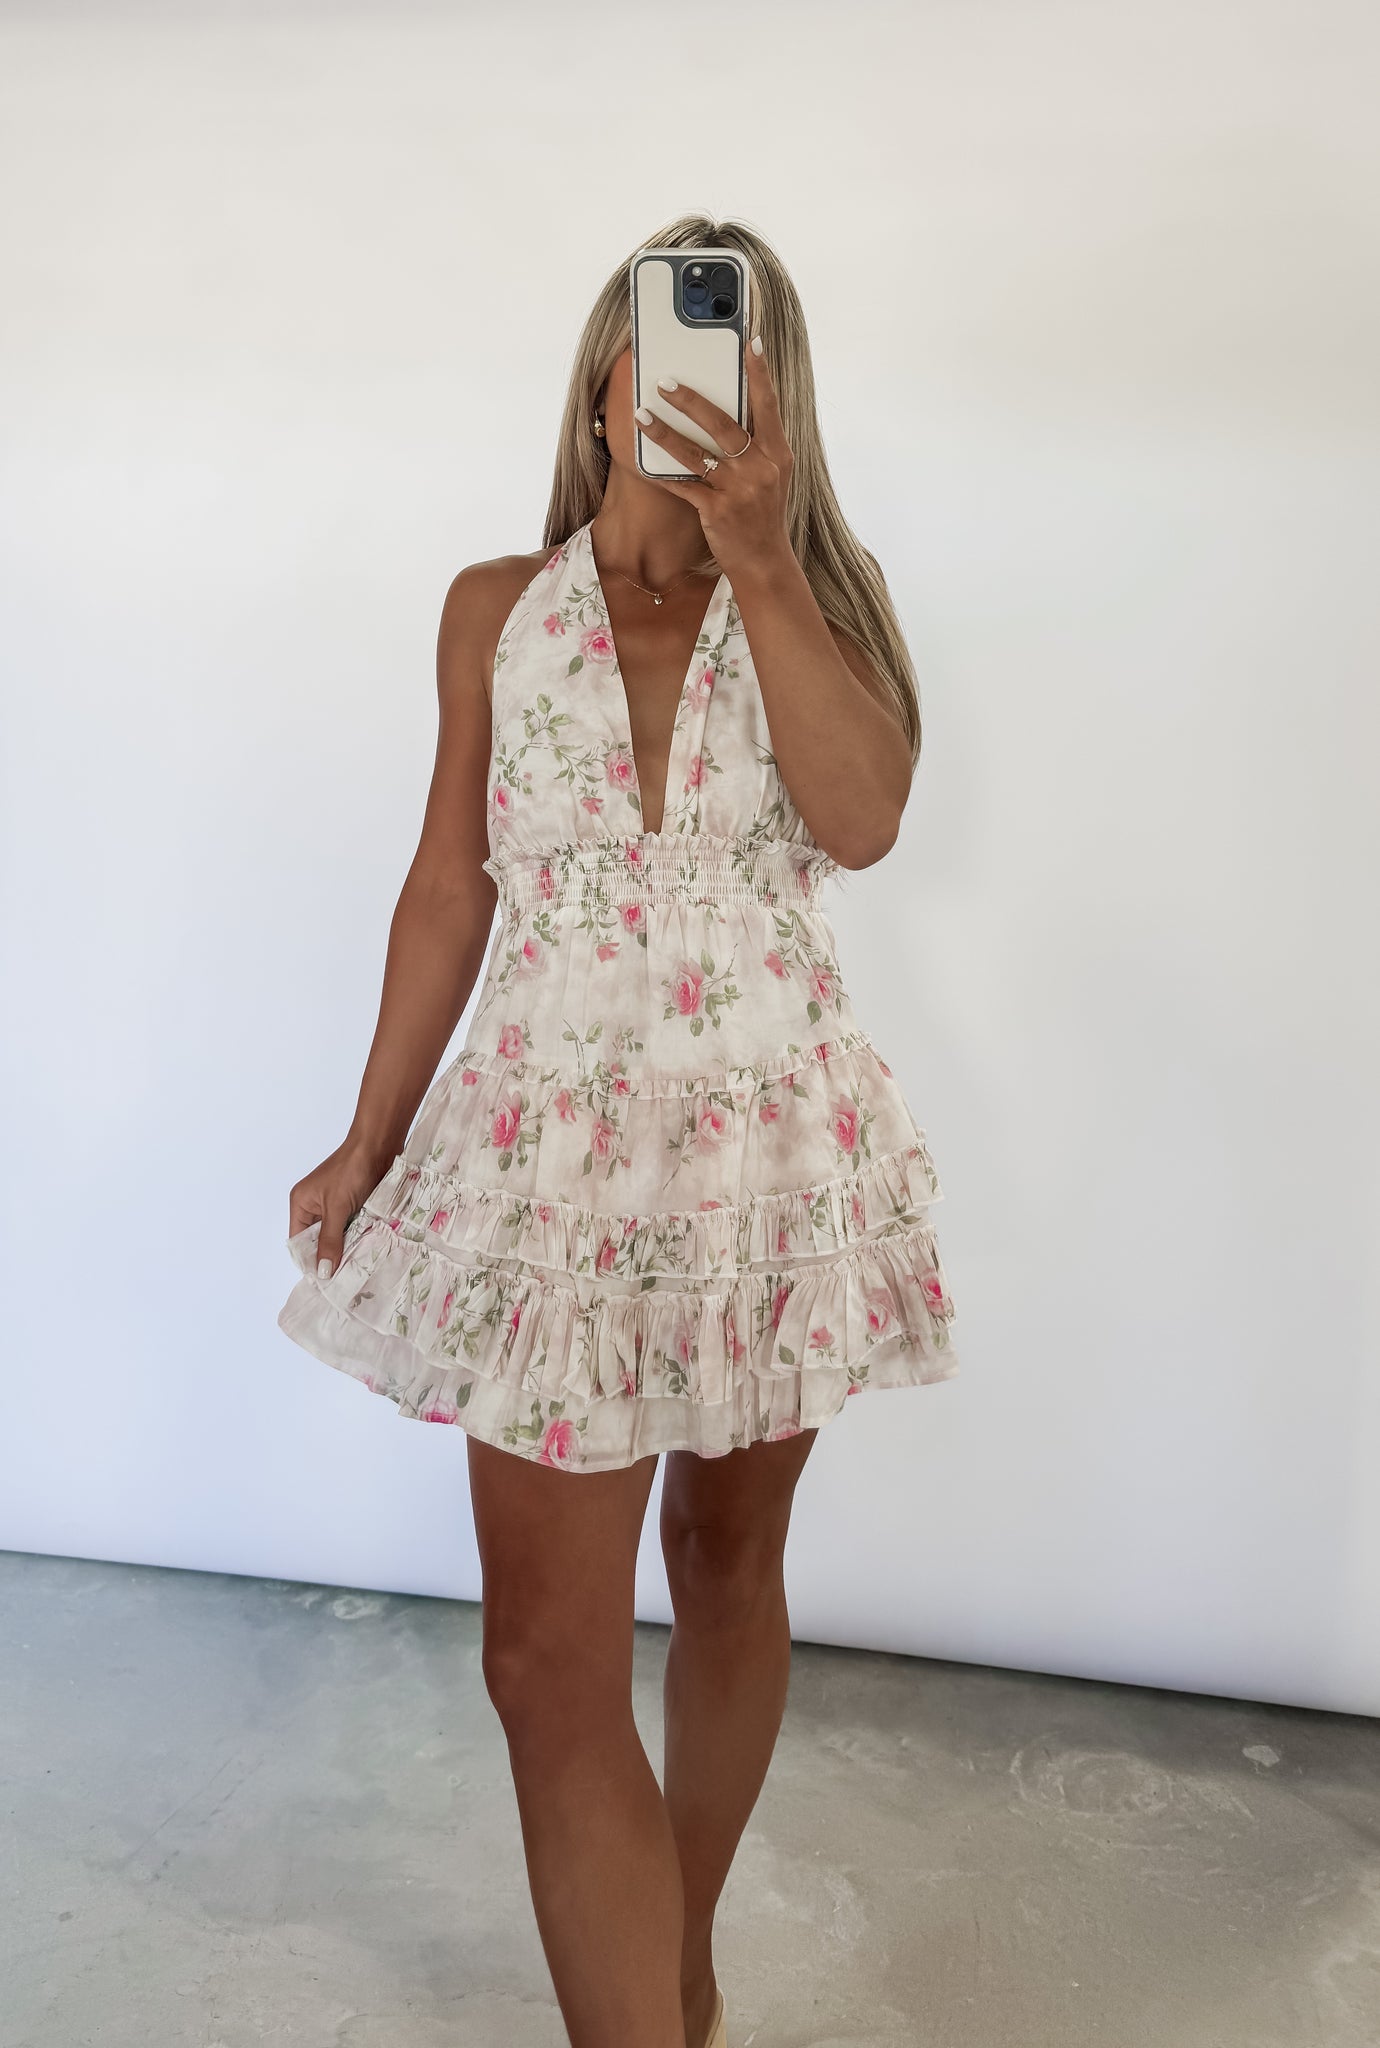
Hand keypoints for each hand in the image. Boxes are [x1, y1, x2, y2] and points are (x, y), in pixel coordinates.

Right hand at [288, 1134, 395, 1279]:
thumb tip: (322, 1272)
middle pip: (318, 1241)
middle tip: (342, 1280)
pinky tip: (365, 1252)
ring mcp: (335, 1207)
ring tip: (355, 1269)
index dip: (309, 1260)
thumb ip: (330, 1240)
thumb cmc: (352, 1170)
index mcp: (301, 1204)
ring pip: (337, 1237)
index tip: (323, 1282)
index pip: (299, 1241)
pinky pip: (351, 1229)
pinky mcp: (353, 1206)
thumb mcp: (337, 1208)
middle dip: (329, 1257)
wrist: (378, 1145)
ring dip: (345, 1248)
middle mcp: (314, 1207)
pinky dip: (357, 1238)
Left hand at [634, 339, 793, 580]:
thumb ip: (757, 442)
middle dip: (692, 400)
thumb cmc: (764, 511)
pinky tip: (642, 460)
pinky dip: (661, 473)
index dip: (760, 373)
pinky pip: (682, 486)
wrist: (764, 560)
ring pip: (696, 453)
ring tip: (642, 414)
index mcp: (778, 453)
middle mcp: (760, 469)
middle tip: (666, 381)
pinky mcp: (716, 511)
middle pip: (723, 425)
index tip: (750, 341)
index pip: (768, 405)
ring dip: (665, 432)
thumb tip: (731, 405)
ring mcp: (738, 491)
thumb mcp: (773, 474)